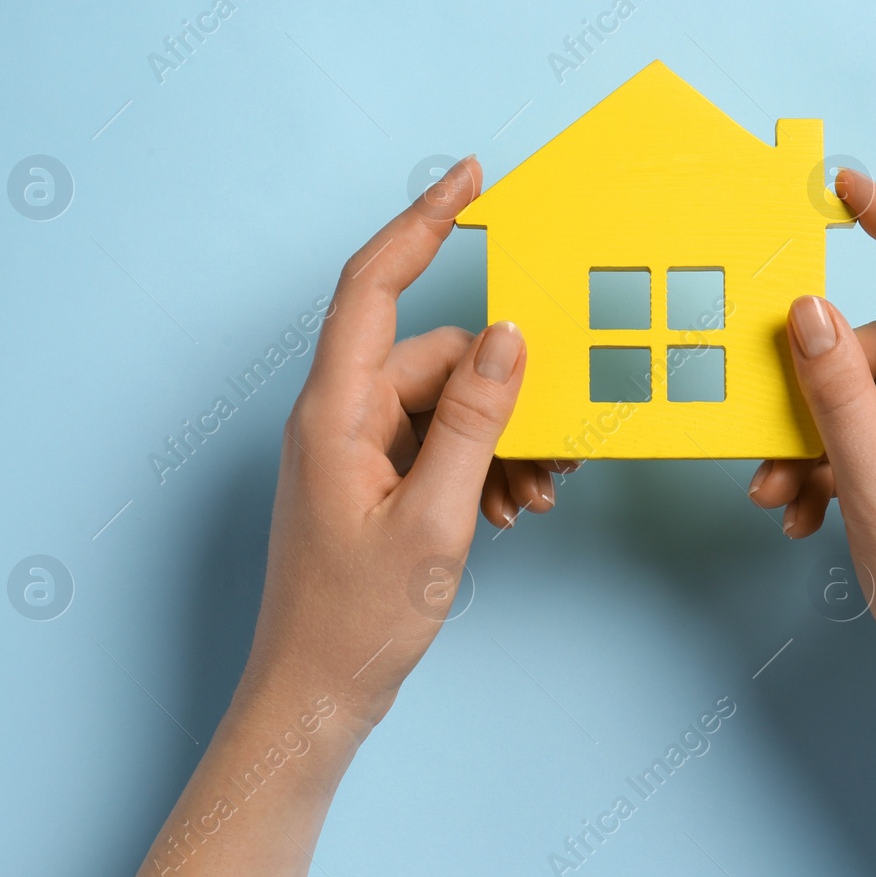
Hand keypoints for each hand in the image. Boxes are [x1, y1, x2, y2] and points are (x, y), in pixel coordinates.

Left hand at [242, 155, 541, 736]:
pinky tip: (508, 511)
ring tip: (536, 494)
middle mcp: (338, 417)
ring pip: (446, 404)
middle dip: (506, 392)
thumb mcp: (436, 518)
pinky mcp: (370, 479)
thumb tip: (510, 335)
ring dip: (500, 439)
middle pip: (437, 359)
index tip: (471, 179)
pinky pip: (437, 443)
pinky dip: (480, 466)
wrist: (315, 698)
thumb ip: (477, 421)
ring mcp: (353, 449)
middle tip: (560, 449)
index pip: (374, 285)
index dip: (422, 223)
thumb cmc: (356, 621)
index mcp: (334, 412)